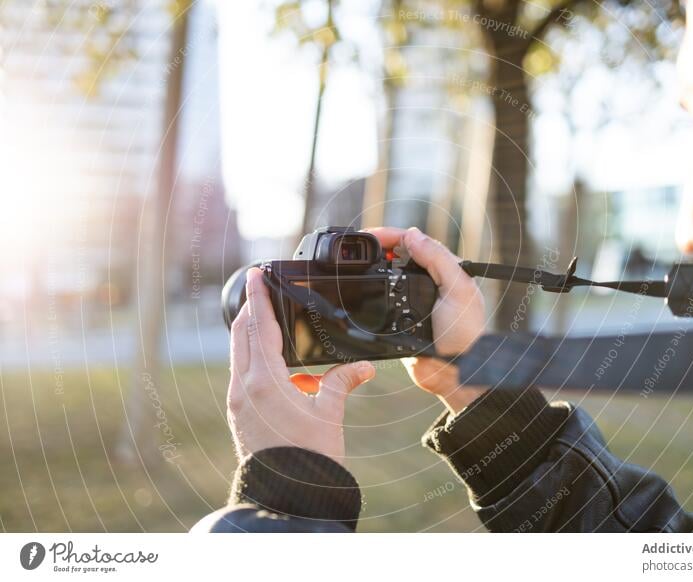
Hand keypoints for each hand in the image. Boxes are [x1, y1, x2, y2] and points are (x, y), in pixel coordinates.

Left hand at [227, 268, 374, 463]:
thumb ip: (342, 381)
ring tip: (274, 325)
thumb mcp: (330, 412)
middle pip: (242, 334)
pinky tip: (277, 363)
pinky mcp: (239, 413)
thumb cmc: (310, 457)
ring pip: (240, 353)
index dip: (258, 296)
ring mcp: (237, 401)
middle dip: (252, 309)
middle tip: (262, 289)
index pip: (258, 325)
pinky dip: (255, 358)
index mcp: (265, 380)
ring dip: (253, 334)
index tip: (255, 273)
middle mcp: (244, 387)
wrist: (287, 496)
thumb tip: (364, 368)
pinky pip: (244, 374)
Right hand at [365, 227, 487, 413]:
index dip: (392, 236)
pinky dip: (373, 291)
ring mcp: (415, 300)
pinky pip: (384, 300)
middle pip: (400, 256)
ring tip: (357, 262)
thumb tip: (412, 235)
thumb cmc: (465, 333)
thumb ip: (438, 260)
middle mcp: (431, 282)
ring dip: (374, 267)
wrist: (454, 373)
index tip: (371, 235)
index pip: (416, 243)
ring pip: (390, 276)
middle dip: (379, 248)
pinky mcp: (402, 318)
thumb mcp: (457, 290)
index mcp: (446, 270)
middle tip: (359, 246)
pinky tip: (363, 287)